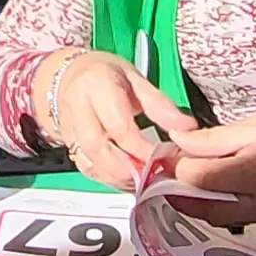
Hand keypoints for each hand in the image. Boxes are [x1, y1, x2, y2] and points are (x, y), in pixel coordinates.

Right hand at [32, 52, 192, 193]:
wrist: (71, 75)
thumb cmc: (107, 75)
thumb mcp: (137, 80)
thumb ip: (160, 105)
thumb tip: (187, 128)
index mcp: (97, 85)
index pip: (118, 125)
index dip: (141, 148)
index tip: (163, 158)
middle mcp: (77, 107)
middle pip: (98, 147)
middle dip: (127, 168)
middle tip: (153, 176)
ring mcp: (69, 127)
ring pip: (89, 161)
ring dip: (118, 177)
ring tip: (143, 181)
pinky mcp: (68, 144)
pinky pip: (86, 167)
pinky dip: (107, 178)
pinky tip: (126, 179)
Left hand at [162, 103, 255, 226]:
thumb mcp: (252, 125)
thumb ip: (212, 139)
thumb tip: (175, 142)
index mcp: (255, 172)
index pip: (198, 179)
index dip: (179, 166)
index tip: (171, 150)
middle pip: (201, 206)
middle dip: (179, 189)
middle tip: (169, 168)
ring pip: (213, 214)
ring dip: (194, 199)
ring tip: (186, 174)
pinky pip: (229, 214)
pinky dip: (212, 202)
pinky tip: (208, 184)